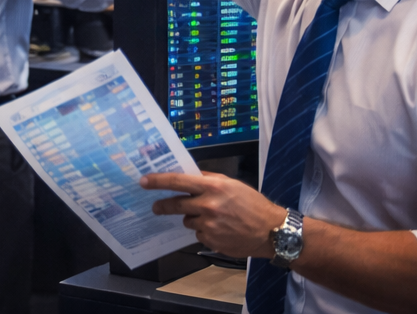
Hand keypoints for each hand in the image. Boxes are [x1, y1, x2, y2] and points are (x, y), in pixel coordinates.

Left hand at [143, 171, 284, 258]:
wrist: (272, 232)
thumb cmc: (252, 204)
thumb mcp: (231, 184)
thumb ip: (208, 179)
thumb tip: (188, 175)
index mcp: (212, 187)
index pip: (177, 181)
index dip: (158, 181)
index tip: (143, 182)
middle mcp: (208, 205)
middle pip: (175, 205)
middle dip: (162, 206)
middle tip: (156, 207)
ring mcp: (209, 225)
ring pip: (188, 221)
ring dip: (193, 218)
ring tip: (213, 218)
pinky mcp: (211, 240)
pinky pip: (199, 234)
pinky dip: (205, 231)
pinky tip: (220, 229)